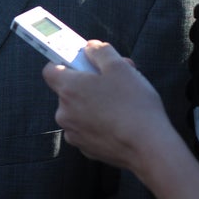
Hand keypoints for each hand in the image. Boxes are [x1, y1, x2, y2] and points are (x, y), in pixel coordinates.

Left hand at [42, 41, 175, 178]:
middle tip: (112, 79)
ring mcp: (74, 134)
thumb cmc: (133, 104)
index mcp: (68, 89)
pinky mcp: (87, 149)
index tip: (80, 61)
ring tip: (121, 101)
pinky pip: (88, 128)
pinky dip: (99, 122)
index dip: (63, 62)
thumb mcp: (119, 66)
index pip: (50, 70)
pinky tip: (120, 120)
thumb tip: (90, 48)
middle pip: (69, 90)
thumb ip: (100, 51)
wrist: (148, 148)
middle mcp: (65, 113)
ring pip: (79, 110)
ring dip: (94, 103)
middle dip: (88, 82)